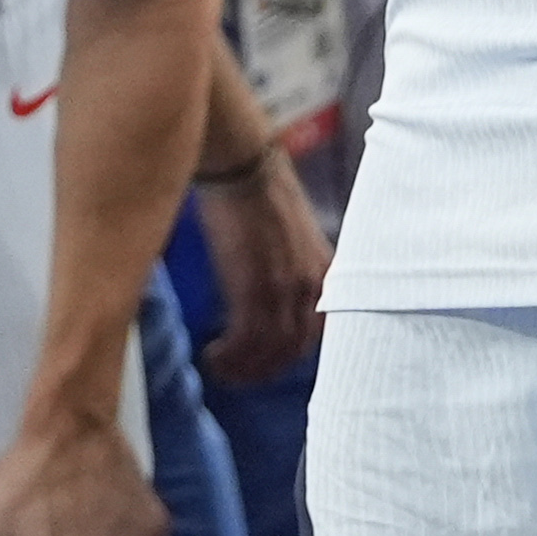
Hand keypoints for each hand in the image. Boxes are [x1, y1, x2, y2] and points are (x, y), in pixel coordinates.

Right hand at [194, 147, 327, 383]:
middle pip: (294, 350)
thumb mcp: (288, 236)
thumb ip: (291, 268)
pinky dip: (228, 359)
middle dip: (264, 370)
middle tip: (236, 373)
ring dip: (243, 369)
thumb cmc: (254, 191)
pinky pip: (245, 343)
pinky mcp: (255, 288)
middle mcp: (311, 285)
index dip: (290, 355)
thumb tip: (272, 295)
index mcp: (324, 272)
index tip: (265, 362)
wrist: (241, 162)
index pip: (319, 334)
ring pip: (270, 353)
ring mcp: (285, 288)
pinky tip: (212, 355)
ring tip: (219, 367)